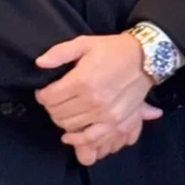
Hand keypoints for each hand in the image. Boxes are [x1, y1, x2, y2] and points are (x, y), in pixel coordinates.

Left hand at [34, 33, 158, 165]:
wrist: (144, 59)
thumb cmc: (113, 50)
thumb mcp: (85, 43)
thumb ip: (60, 53)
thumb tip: (40, 64)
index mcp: (82, 80)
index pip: (49, 97)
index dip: (42, 95)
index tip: (44, 92)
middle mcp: (92, 100)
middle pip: (58, 114)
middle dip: (51, 108)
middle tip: (54, 101)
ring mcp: (104, 114)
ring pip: (70, 127)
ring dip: (61, 121)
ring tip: (64, 112)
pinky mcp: (115, 123)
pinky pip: (91, 139)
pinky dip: (77, 140)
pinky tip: (71, 135)